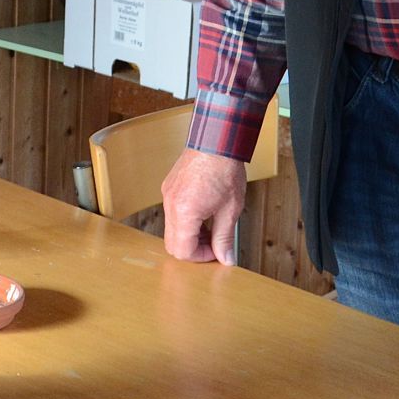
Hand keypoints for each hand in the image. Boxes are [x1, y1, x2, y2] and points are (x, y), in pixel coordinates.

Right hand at [161, 149, 247, 264]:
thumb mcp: (230, 209)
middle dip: (193, 249)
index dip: (201, 257)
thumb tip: (225, 258)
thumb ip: (224, 238)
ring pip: (171, 230)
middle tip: (213, 244)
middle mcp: (171, 204)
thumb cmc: (225, 169)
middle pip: (172, 244)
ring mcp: (167, 195)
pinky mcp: (169, 188)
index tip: (216, 252)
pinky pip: (171, 214)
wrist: (217, 140)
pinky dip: (185, 221)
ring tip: (211, 227)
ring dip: (189, 235)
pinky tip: (204, 213)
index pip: (183, 251)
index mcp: (185, 212)